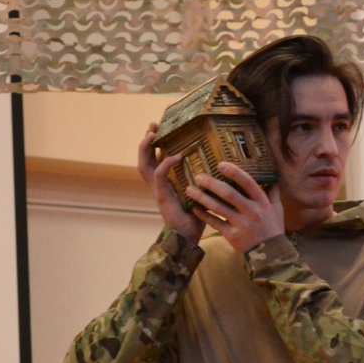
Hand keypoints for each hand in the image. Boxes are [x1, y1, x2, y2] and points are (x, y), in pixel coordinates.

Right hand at [137, 123, 203, 244]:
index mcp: (164, 183)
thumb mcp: (199, 191)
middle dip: (146, 141)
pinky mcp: (162, 196)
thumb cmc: (196, 215)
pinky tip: (176, 156)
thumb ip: (202, 178)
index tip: (157, 128)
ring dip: (147, 148)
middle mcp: (157, 185)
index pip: (153, 159)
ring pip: (144, 165)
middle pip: (143, 159)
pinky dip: (166, 164)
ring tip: (154, 134)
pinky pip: (159, 176)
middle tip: (152, 126)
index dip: (153, 144)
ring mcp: (157, 190)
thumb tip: (220, 163)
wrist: (189, 236)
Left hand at [186, 161, 285, 254]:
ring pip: (218, 208)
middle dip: (212, 183)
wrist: (271, 253)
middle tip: (198, 176)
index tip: (220, 164)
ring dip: (202, 198)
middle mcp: (252, 211)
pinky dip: (203, 215)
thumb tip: (270, 175)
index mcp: (262, 202)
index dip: (234, 172)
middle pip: (229, 193)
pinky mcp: (232, 235)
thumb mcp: (277, 208)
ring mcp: (241, 224)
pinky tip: (194, 208)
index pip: (247, 182)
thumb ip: (272, 192)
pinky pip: (214, 223)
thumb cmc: (273, 228)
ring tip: (190, 190)